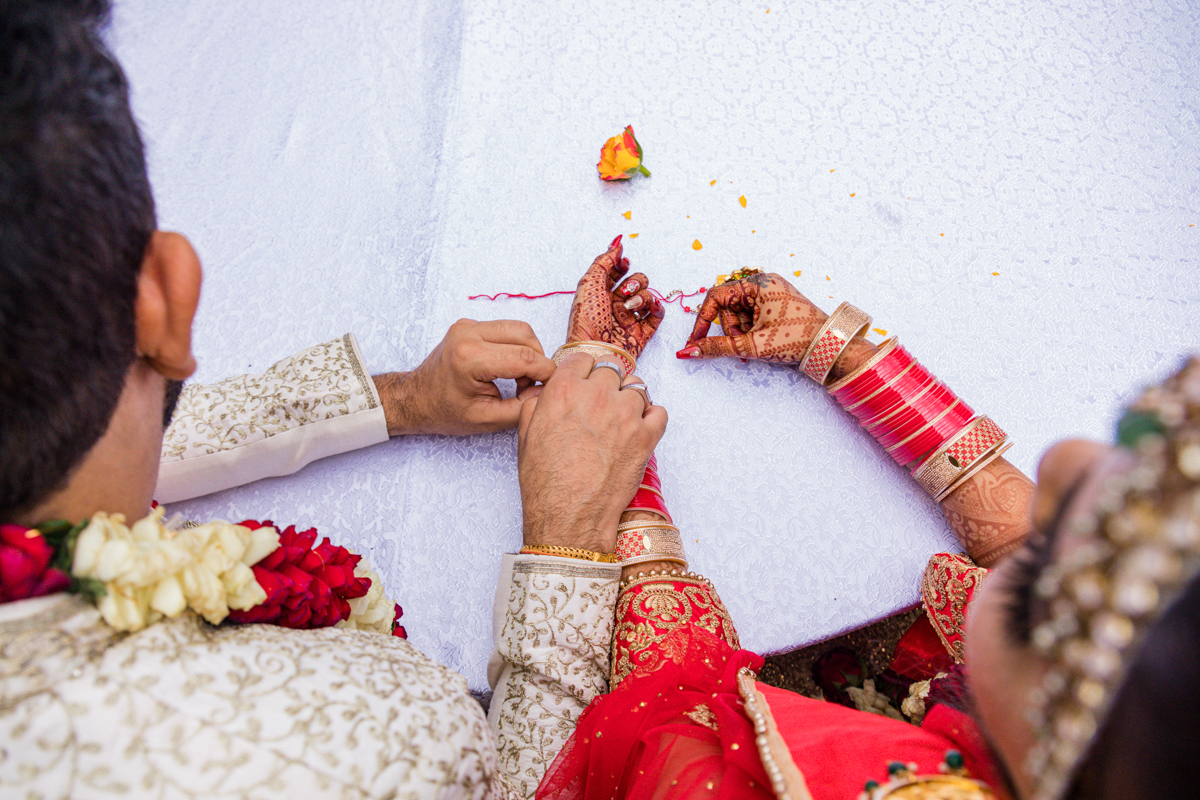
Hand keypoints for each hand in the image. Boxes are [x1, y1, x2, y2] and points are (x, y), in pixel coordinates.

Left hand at [376, 319, 554, 435]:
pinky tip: (508, 369)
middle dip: (537, 360)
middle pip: (525, 335)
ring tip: (519, 378)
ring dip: (528, 352)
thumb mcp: (486, 419)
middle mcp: (468, 334)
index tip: (551, 387)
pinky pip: (505, 329)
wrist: (416, 399)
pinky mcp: (469, 324)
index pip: (525, 357)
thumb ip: (521, 408)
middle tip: (531, 385)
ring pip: (518, 328)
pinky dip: (515, 347)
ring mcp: (467, 325)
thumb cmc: (444, 411)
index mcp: (470, 358)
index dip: (545, 373)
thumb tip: (545, 392)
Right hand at [518, 353, 667, 552]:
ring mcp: (625, 415)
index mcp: (564, 390)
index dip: (583, 371)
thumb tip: (546, 392)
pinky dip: (652, 417)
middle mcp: (597, 396)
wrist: (569, 517)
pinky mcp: (646, 437)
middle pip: (611, 370)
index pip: (582, 359)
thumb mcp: (526, 435)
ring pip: (637, 387)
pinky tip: (640, 428)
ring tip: (621, 418)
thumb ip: (537, 404)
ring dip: (630, 398)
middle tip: (601, 404)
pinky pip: (659, 412)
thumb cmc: (545, 482)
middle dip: (606, 384)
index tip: (585, 381)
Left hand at [566, 235, 664, 357]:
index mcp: (600, 294)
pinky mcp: (642, 333)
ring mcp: (630, 319)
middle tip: (625, 291)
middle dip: (635, 281)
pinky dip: (657, 308)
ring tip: (630, 307)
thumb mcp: (589, 283)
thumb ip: (604, 261)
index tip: (623, 263)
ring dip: (642, 296)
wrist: (595, 351)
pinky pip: (657, 315)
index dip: (622, 265)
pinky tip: (650, 308)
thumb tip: (617, 244)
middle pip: (636, 282)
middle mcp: (615, 305)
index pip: (616, 272)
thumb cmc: (587, 320)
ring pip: (648, 296)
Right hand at [675, 272, 826, 362]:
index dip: (703, 320)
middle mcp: (763, 283)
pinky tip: (760, 342)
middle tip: (741, 346)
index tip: (696, 340)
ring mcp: (770, 293)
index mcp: (758, 283)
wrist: (828, 348)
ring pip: (738, 314)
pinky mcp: (775, 305)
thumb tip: (689, 350)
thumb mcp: (752, 344)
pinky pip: (750, 316)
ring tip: (756, 345)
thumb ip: (717, 346)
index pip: (716, 297)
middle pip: (727, 307)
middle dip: (730, 329)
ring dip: (740, 333)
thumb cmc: (796, 340)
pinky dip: (749, 331)